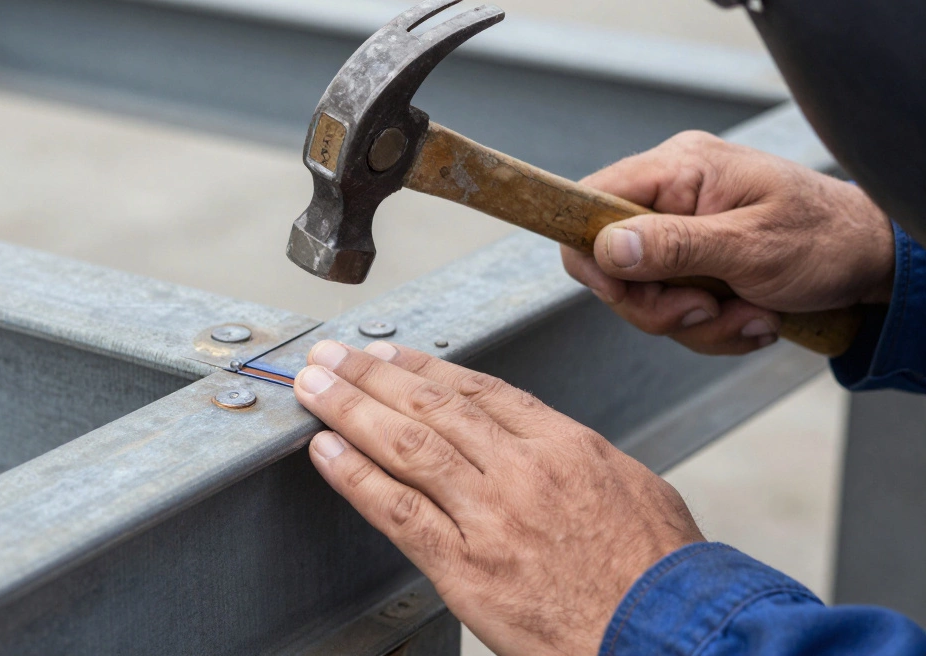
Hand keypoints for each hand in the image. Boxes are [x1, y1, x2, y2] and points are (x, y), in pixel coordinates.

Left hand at [294, 339, 702, 655]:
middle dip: (372, 374)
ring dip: (350, 409)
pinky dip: (355, 477)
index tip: (389, 354)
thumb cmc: (661, 575)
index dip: (423, 368)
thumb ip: (579, 457)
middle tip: (331, 353)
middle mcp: (522, 469)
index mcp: (565, 444)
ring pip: (406, 445)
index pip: (478, 390)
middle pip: (431, 406)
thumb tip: (546, 440)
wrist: (667, 636)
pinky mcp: (466, 567)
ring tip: (314, 386)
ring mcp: (491, 516)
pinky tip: (325, 452)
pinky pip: (397, 510)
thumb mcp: (638, 489)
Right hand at [561, 131, 894, 354]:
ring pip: (644, 295)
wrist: (875, 259)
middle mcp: (673, 194)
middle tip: (706, 310)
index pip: (590, 201)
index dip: (592, 255)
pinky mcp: (695, 262)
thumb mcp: (752, 246)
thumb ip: (676, 246)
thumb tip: (608, 248)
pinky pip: (673, 306)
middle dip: (658, 304)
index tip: (624, 292)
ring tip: (749, 313)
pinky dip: (712, 325)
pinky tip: (752, 315)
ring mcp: (682, 230)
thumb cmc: (827, 239)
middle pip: (611, 263)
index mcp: (681, 169)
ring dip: (695, 322)